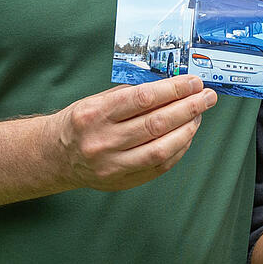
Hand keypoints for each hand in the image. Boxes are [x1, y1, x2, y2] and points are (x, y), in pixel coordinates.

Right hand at [51, 76, 218, 192]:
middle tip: (206, 97)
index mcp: (94, 115)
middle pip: (156, 124)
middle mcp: (102, 141)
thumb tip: (172, 86)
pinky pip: (160, 165)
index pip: (142, 99)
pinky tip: (186, 135)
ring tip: (198, 115)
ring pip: (161, 148)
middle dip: (188, 108)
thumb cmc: (81, 123)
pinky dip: (178, 148)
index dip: (173, 89)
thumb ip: (131, 95)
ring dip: (187, 129)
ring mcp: (112, 165)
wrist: (55, 157)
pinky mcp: (122, 181)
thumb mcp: (97, 101)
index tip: (193, 82)